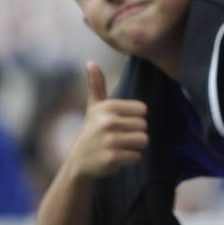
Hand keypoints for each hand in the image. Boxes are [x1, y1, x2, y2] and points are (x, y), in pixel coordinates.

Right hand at [65, 63, 147, 178]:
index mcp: (108, 107)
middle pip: (144, 126)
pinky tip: (116, 157)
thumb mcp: (94, 107)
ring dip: (134, 146)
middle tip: (118, 137)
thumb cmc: (92, 131)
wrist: (79, 161)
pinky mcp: (113, 158)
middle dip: (134, 133)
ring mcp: (111, 140)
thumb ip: (97, 85)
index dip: (134, 118)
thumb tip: (90, 62)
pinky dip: (130, 159)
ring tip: (119, 146)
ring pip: (144, 141)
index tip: (120, 123)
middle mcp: (109, 122)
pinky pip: (137, 156)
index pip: (142, 110)